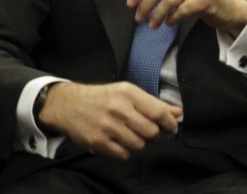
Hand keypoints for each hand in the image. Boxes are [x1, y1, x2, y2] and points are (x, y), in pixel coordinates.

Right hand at [38, 82, 181, 158]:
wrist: (68, 104)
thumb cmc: (103, 97)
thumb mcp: (127, 92)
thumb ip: (153, 103)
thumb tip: (178, 112)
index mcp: (128, 93)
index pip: (159, 112)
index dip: (170, 123)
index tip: (172, 128)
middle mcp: (118, 108)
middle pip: (151, 132)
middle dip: (153, 135)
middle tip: (146, 131)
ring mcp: (107, 126)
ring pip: (138, 145)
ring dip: (138, 143)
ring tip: (130, 135)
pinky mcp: (97, 141)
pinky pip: (123, 154)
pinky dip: (124, 151)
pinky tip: (118, 142)